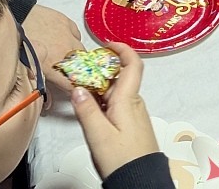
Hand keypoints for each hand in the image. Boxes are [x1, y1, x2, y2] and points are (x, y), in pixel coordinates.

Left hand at [23, 3, 83, 93]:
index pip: (72, 84)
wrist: (15, 17)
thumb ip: (41, 85)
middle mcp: (64, 53)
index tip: (75, 89)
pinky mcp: (67, 23)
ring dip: (76, 55)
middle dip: (77, 72)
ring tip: (67, 55)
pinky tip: (64, 39)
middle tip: (70, 72)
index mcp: (53, 67)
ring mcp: (67, 37)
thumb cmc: (18, 43)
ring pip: (82, 51)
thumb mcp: (27, 68)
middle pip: (81, 68)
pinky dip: (73, 38)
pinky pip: (77, 34)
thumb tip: (47, 101)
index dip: (75, 89)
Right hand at [71, 43, 159, 180]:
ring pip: (116, 92)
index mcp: (128, 100)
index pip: (133, 64)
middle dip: (101, 70)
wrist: (140, 181)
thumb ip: (87, 110)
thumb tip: (78, 87)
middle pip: (120, 77)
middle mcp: (134, 103)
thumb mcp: (98, 135)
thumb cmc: (123, 160)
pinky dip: (103, 101)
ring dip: (100, 87)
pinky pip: (117, 104)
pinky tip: (92, 110)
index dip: (122, 49)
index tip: (107, 44)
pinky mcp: (131, 125)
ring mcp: (134, 114)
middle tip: (82, 70)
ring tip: (82, 90)